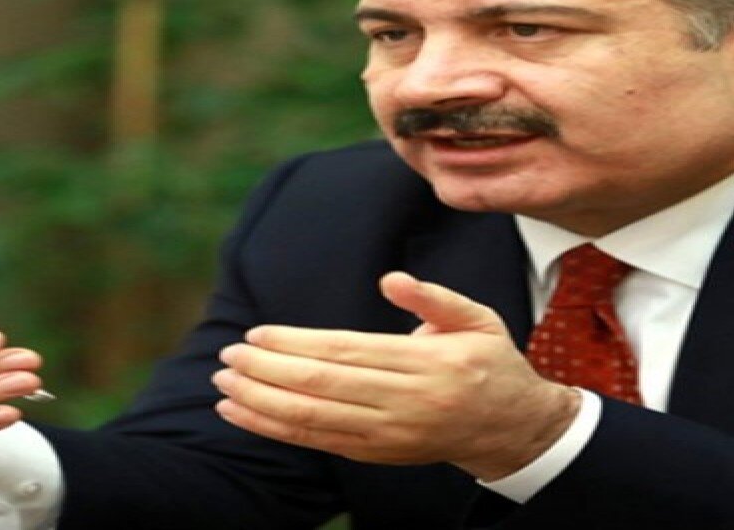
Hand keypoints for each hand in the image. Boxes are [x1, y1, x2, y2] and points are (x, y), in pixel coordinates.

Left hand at [213, 272, 579, 479]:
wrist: (510, 428)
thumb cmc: (489, 363)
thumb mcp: (477, 318)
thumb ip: (434, 297)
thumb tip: (391, 279)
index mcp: (427, 364)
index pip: (346, 352)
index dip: (296, 344)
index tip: (257, 334)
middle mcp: (405, 403)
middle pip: (322, 388)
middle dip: (267, 372)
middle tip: (227, 355)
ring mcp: (390, 434)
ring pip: (313, 421)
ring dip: (261, 403)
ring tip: (223, 383)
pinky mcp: (378, 454)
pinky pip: (317, 442)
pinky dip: (275, 429)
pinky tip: (243, 413)